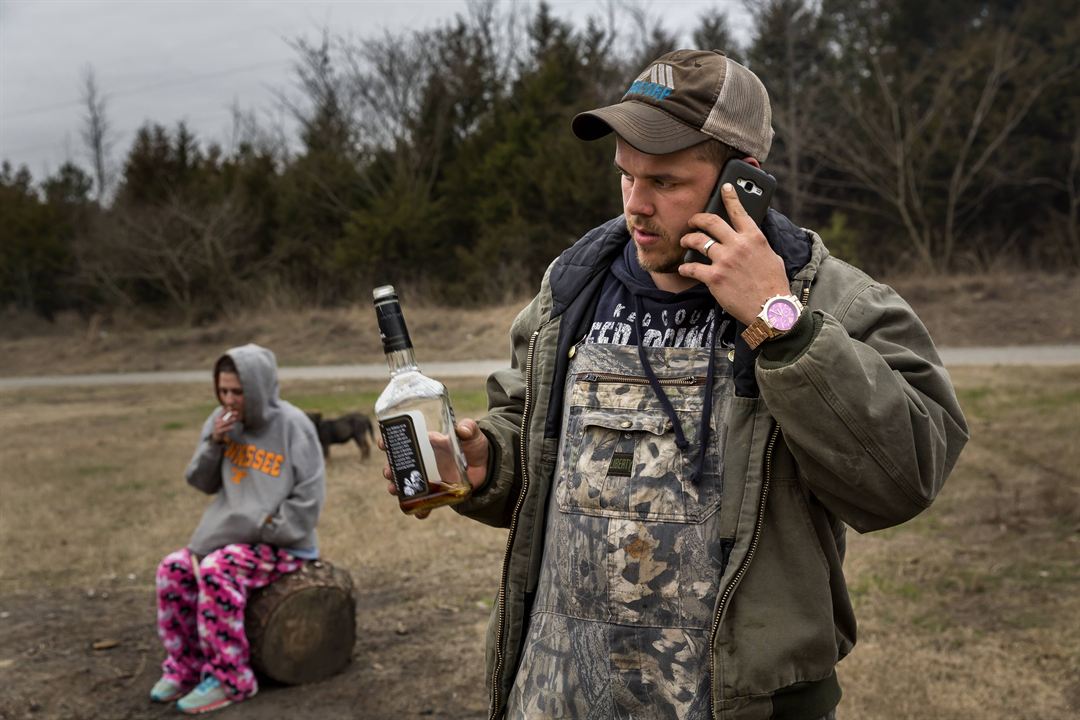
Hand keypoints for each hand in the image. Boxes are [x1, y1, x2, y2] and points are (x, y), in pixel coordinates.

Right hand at [211, 409, 237, 442]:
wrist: (216, 436)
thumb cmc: (221, 427)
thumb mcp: (223, 421)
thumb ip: (227, 416)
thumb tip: (232, 409)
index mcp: (218, 417)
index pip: (223, 412)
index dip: (228, 410)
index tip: (232, 407)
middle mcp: (217, 421)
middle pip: (225, 417)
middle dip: (231, 414)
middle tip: (237, 412)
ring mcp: (217, 427)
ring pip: (224, 423)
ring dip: (230, 420)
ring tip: (235, 418)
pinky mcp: (218, 432)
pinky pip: (224, 430)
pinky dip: (228, 428)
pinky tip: (233, 427)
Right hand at [378, 418, 488, 519]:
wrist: (485, 467)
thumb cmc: (475, 446)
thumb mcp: (473, 435)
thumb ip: (469, 428)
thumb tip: (463, 429)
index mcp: (427, 444)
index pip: (403, 440)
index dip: (390, 441)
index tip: (383, 443)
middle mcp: (423, 461)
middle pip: (400, 465)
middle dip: (390, 469)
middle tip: (388, 472)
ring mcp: (428, 478)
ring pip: (406, 484)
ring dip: (397, 488)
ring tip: (394, 490)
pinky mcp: (436, 493)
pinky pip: (425, 503)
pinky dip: (420, 510)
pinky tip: (418, 514)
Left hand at [678, 182, 789, 324]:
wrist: (771, 311)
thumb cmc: (774, 286)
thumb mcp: (772, 257)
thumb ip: (757, 245)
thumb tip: (748, 238)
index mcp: (754, 238)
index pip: (740, 211)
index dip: (730, 196)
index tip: (724, 187)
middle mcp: (738, 245)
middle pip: (711, 221)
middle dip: (697, 218)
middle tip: (692, 221)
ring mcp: (725, 260)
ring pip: (698, 241)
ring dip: (688, 240)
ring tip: (685, 241)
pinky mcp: (715, 277)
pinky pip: (692, 267)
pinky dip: (685, 267)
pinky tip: (683, 268)